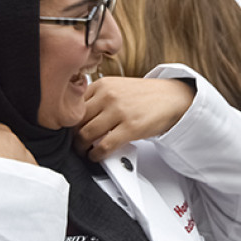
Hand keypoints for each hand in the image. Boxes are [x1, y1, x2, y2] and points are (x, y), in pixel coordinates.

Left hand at [74, 76, 194, 161]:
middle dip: (72, 136)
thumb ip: (98, 98)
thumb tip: (78, 118)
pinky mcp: (130, 127)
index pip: (73, 105)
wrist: (172, 98)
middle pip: (76, 121)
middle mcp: (108, 96)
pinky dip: (96, 155)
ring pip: (86, 134)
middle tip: (74, 144)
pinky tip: (96, 156)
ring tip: (84, 152)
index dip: (67, 122)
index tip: (68, 131)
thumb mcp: (118, 87)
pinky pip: (103, 146)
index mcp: (102, 85)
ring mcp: (119, 111)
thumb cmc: (145, 96)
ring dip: (81, 148)